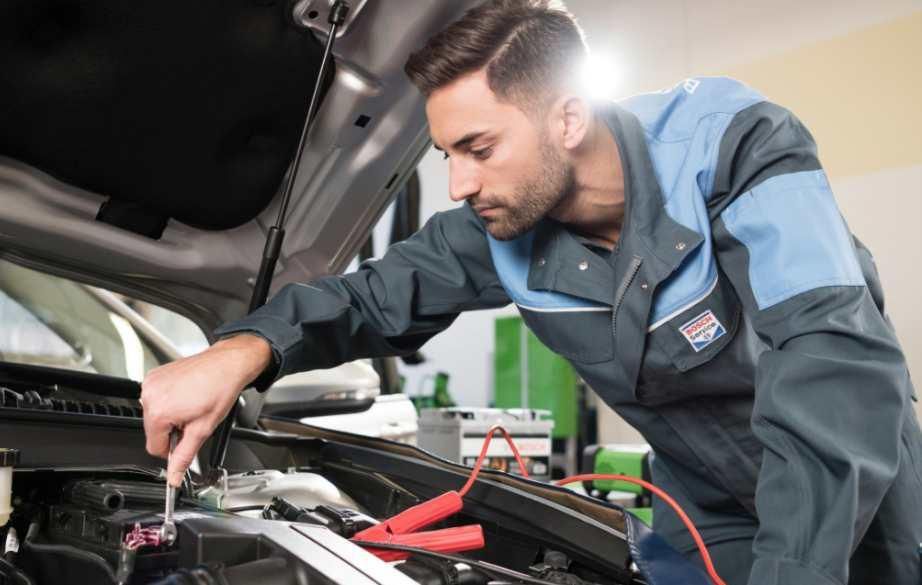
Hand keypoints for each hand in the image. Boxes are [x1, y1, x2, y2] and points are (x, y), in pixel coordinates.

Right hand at [141, 334, 272, 486]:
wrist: (227, 364)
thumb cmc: (220, 389)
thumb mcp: (202, 430)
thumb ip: (184, 457)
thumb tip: (174, 477)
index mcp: (158, 413)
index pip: (154, 448)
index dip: (172, 449)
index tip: (185, 440)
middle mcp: (149, 396)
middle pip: (153, 431)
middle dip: (172, 430)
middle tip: (193, 418)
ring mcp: (150, 384)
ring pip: (154, 415)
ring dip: (171, 415)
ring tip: (191, 404)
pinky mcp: (154, 375)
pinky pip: (156, 399)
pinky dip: (169, 401)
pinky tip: (186, 394)